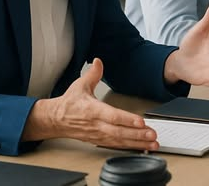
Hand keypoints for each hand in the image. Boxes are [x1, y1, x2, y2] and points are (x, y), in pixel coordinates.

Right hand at [22, 58, 158, 150]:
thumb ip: (92, 74)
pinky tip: (141, 147)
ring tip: (152, 143)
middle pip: (119, 131)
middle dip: (137, 134)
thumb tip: (98, 61)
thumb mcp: (79, 85)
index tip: (141, 121)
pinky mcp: (99, 141)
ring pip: (120, 141)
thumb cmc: (69, 103)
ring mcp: (98, 135)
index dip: (127, 119)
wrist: (55, 120)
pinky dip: (130, 147)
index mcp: (92, 110)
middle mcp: (96, 125)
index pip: (112, 116)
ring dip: (137, 143)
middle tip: (153, 134)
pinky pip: (116, 145)